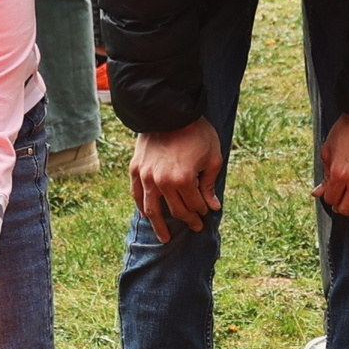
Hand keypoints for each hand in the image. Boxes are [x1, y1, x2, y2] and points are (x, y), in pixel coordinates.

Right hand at [131, 117, 224, 241]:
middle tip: (194, 226)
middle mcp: (162, 182)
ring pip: (152, 209)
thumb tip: (213, 206)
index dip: (202, 211)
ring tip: (164, 238)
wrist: (169, 110)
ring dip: (159, 226)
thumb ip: (209, 184)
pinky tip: (147, 216)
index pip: (194, 205)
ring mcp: (146, 177)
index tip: (206, 213)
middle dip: (187, 219)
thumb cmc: (196, 132)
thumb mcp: (213, 156)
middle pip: (176, 210)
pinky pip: (137, 195)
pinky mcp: (135, 169)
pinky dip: (142, 207)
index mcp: (183, 180)